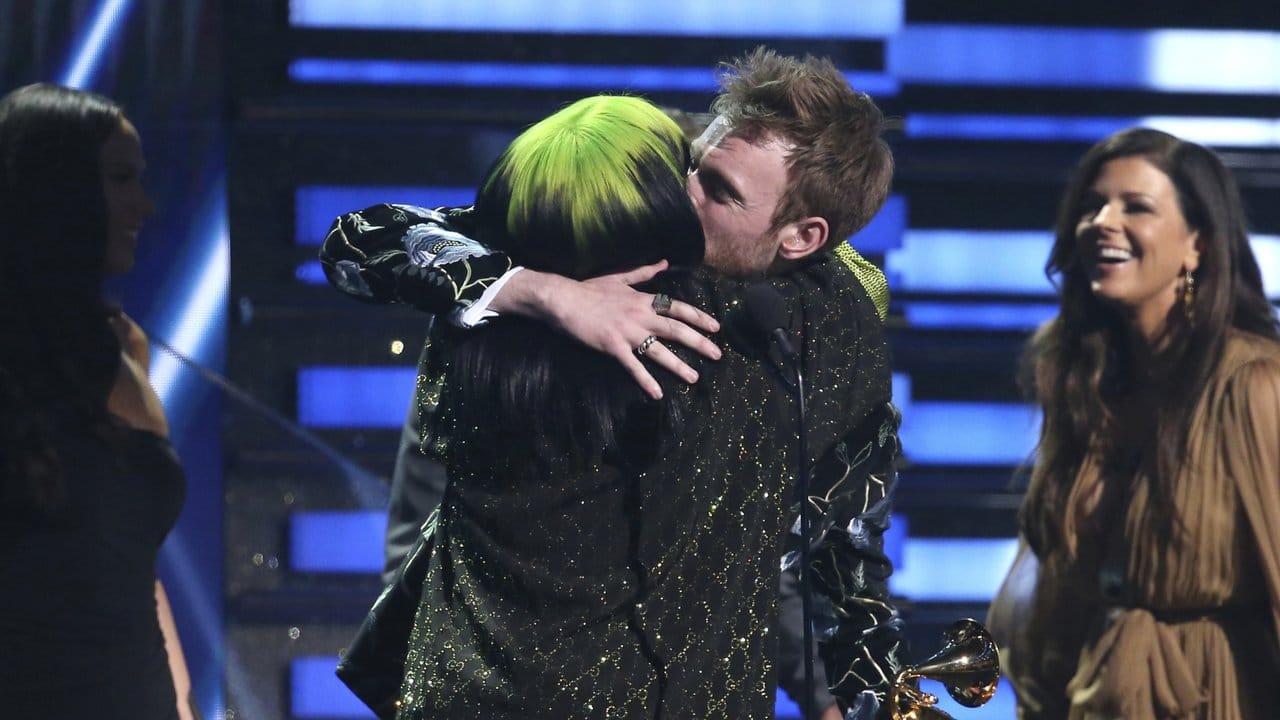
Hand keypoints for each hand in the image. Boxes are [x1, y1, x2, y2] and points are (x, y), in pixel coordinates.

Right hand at [495, 261, 721, 398]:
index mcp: (644, 300)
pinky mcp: (613, 346)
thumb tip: (664, 262)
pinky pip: (634, 366)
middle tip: (718, 355)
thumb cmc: (589, 288)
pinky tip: (658, 394)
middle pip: (677, 330)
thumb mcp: (620, 277)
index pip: (678, 308)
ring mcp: (628, 332)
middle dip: (700, 343)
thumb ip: (644, 272)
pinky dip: (646, 381)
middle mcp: (641, 316)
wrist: (563, 299)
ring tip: (695, 378)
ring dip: (679, 366)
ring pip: (660, 351)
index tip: (716, 327)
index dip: (699, 318)